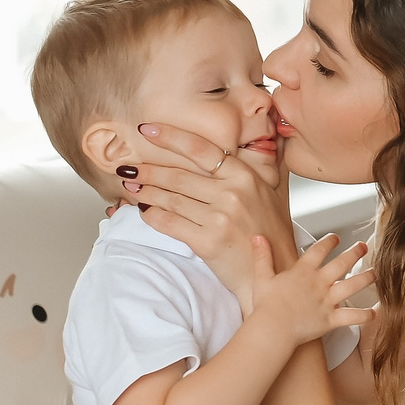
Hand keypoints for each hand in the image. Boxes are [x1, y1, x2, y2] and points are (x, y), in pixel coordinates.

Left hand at [122, 122, 294, 301]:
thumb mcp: (274, 191)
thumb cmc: (272, 233)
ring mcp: (220, 218)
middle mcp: (233, 193)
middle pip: (179, 176)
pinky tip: (143, 211)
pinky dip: (152, 216)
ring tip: (131, 187)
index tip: (147, 130)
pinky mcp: (209, 242)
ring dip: (145, 192)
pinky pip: (170, 224)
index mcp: (245, 176)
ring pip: (171, 199)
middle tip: (129, 167)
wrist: (276, 274)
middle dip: (148, 171)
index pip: (201, 149)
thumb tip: (258, 135)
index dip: (170, 137)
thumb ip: (260, 165)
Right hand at [245, 233, 374, 347]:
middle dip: (355, 253)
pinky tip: (375, 313)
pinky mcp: (331, 319)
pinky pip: (352, 317)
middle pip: (342, 263)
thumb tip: (257, 237)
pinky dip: (364, 315)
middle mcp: (319, 283)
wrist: (273, 328)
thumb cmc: (266, 305)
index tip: (336, 237)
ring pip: (352, 286)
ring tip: (375, 273)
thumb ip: (262, 256)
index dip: (329, 241)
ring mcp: (327, 301)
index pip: (319, 250)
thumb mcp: (262, 277)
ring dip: (366, 278)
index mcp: (303, 271)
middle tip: (363, 247)